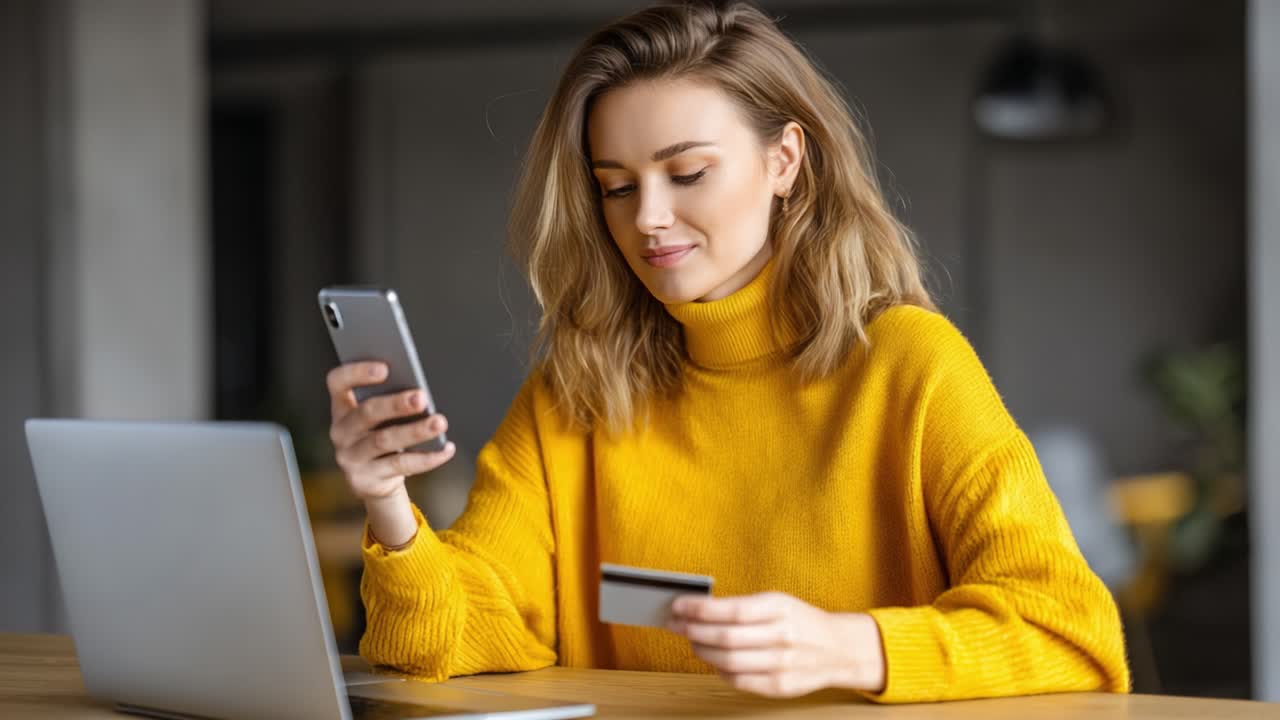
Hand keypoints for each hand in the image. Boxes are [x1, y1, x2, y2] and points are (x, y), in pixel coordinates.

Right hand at [326, 361, 455, 501]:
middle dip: (396, 404)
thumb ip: (389, 400)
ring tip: (439, 423)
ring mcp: (351, 457)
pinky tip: (445, 449)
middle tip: (421, 397)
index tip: (385, 368)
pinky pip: (401, 465)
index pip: (338, 382)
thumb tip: (417, 392)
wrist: (375, 481)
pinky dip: (427, 457)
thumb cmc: (381, 437)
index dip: (357, 373)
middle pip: (366, 412)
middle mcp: (341, 431)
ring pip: (384, 440)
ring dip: (415, 431)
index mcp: (343, 407)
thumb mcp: (379, 419)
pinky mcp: (366, 479)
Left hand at [666, 591, 885, 697]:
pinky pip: (739, 681)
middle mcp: (783, 636)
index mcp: (780, 608)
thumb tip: (698, 610)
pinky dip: (719, 671)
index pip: (731, 610)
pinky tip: (713, 661)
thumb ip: (743, 607)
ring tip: (692, 642)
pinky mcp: (781, 686)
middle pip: (726, 638)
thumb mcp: (778, 602)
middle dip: (693, 631)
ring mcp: (783, 664)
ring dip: (702, 651)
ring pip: (728, 661)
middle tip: (676, 625)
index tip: (678, 606)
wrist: (838, 648)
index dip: (699, 610)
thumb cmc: (800, 621)